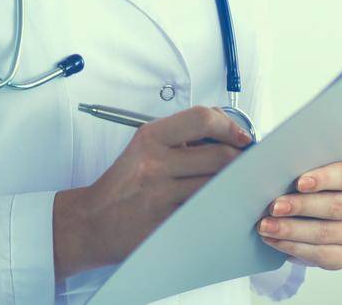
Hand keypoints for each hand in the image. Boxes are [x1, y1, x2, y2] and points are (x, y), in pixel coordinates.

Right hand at [54, 106, 254, 279]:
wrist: (93, 221)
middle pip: (219, 155)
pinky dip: (221, 208)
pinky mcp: (168, 222)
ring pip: (218, 185)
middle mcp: (155, 162)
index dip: (230, 126)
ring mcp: (162, 194)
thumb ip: (180, 136)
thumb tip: (226, 130)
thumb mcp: (144, 148)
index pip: (201, 119)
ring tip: (238, 188)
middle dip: (241, 161)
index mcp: (150, 137)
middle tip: (248, 166)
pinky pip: (207, 211)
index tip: (243, 138)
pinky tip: (222, 207)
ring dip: (235, 187)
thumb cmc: (124, 185)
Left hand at [257, 157, 341, 269]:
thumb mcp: (316, 161)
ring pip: (326, 234)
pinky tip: (275, 240)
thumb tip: (268, 157)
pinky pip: (322, 255)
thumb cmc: (317, 176)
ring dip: (292, 231)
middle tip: (274, 207)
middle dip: (301, 207)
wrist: (321, 201)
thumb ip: (304, 157)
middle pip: (336, 207)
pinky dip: (295, 248)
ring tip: (267, 226)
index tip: (299, 183)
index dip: (324, 179)